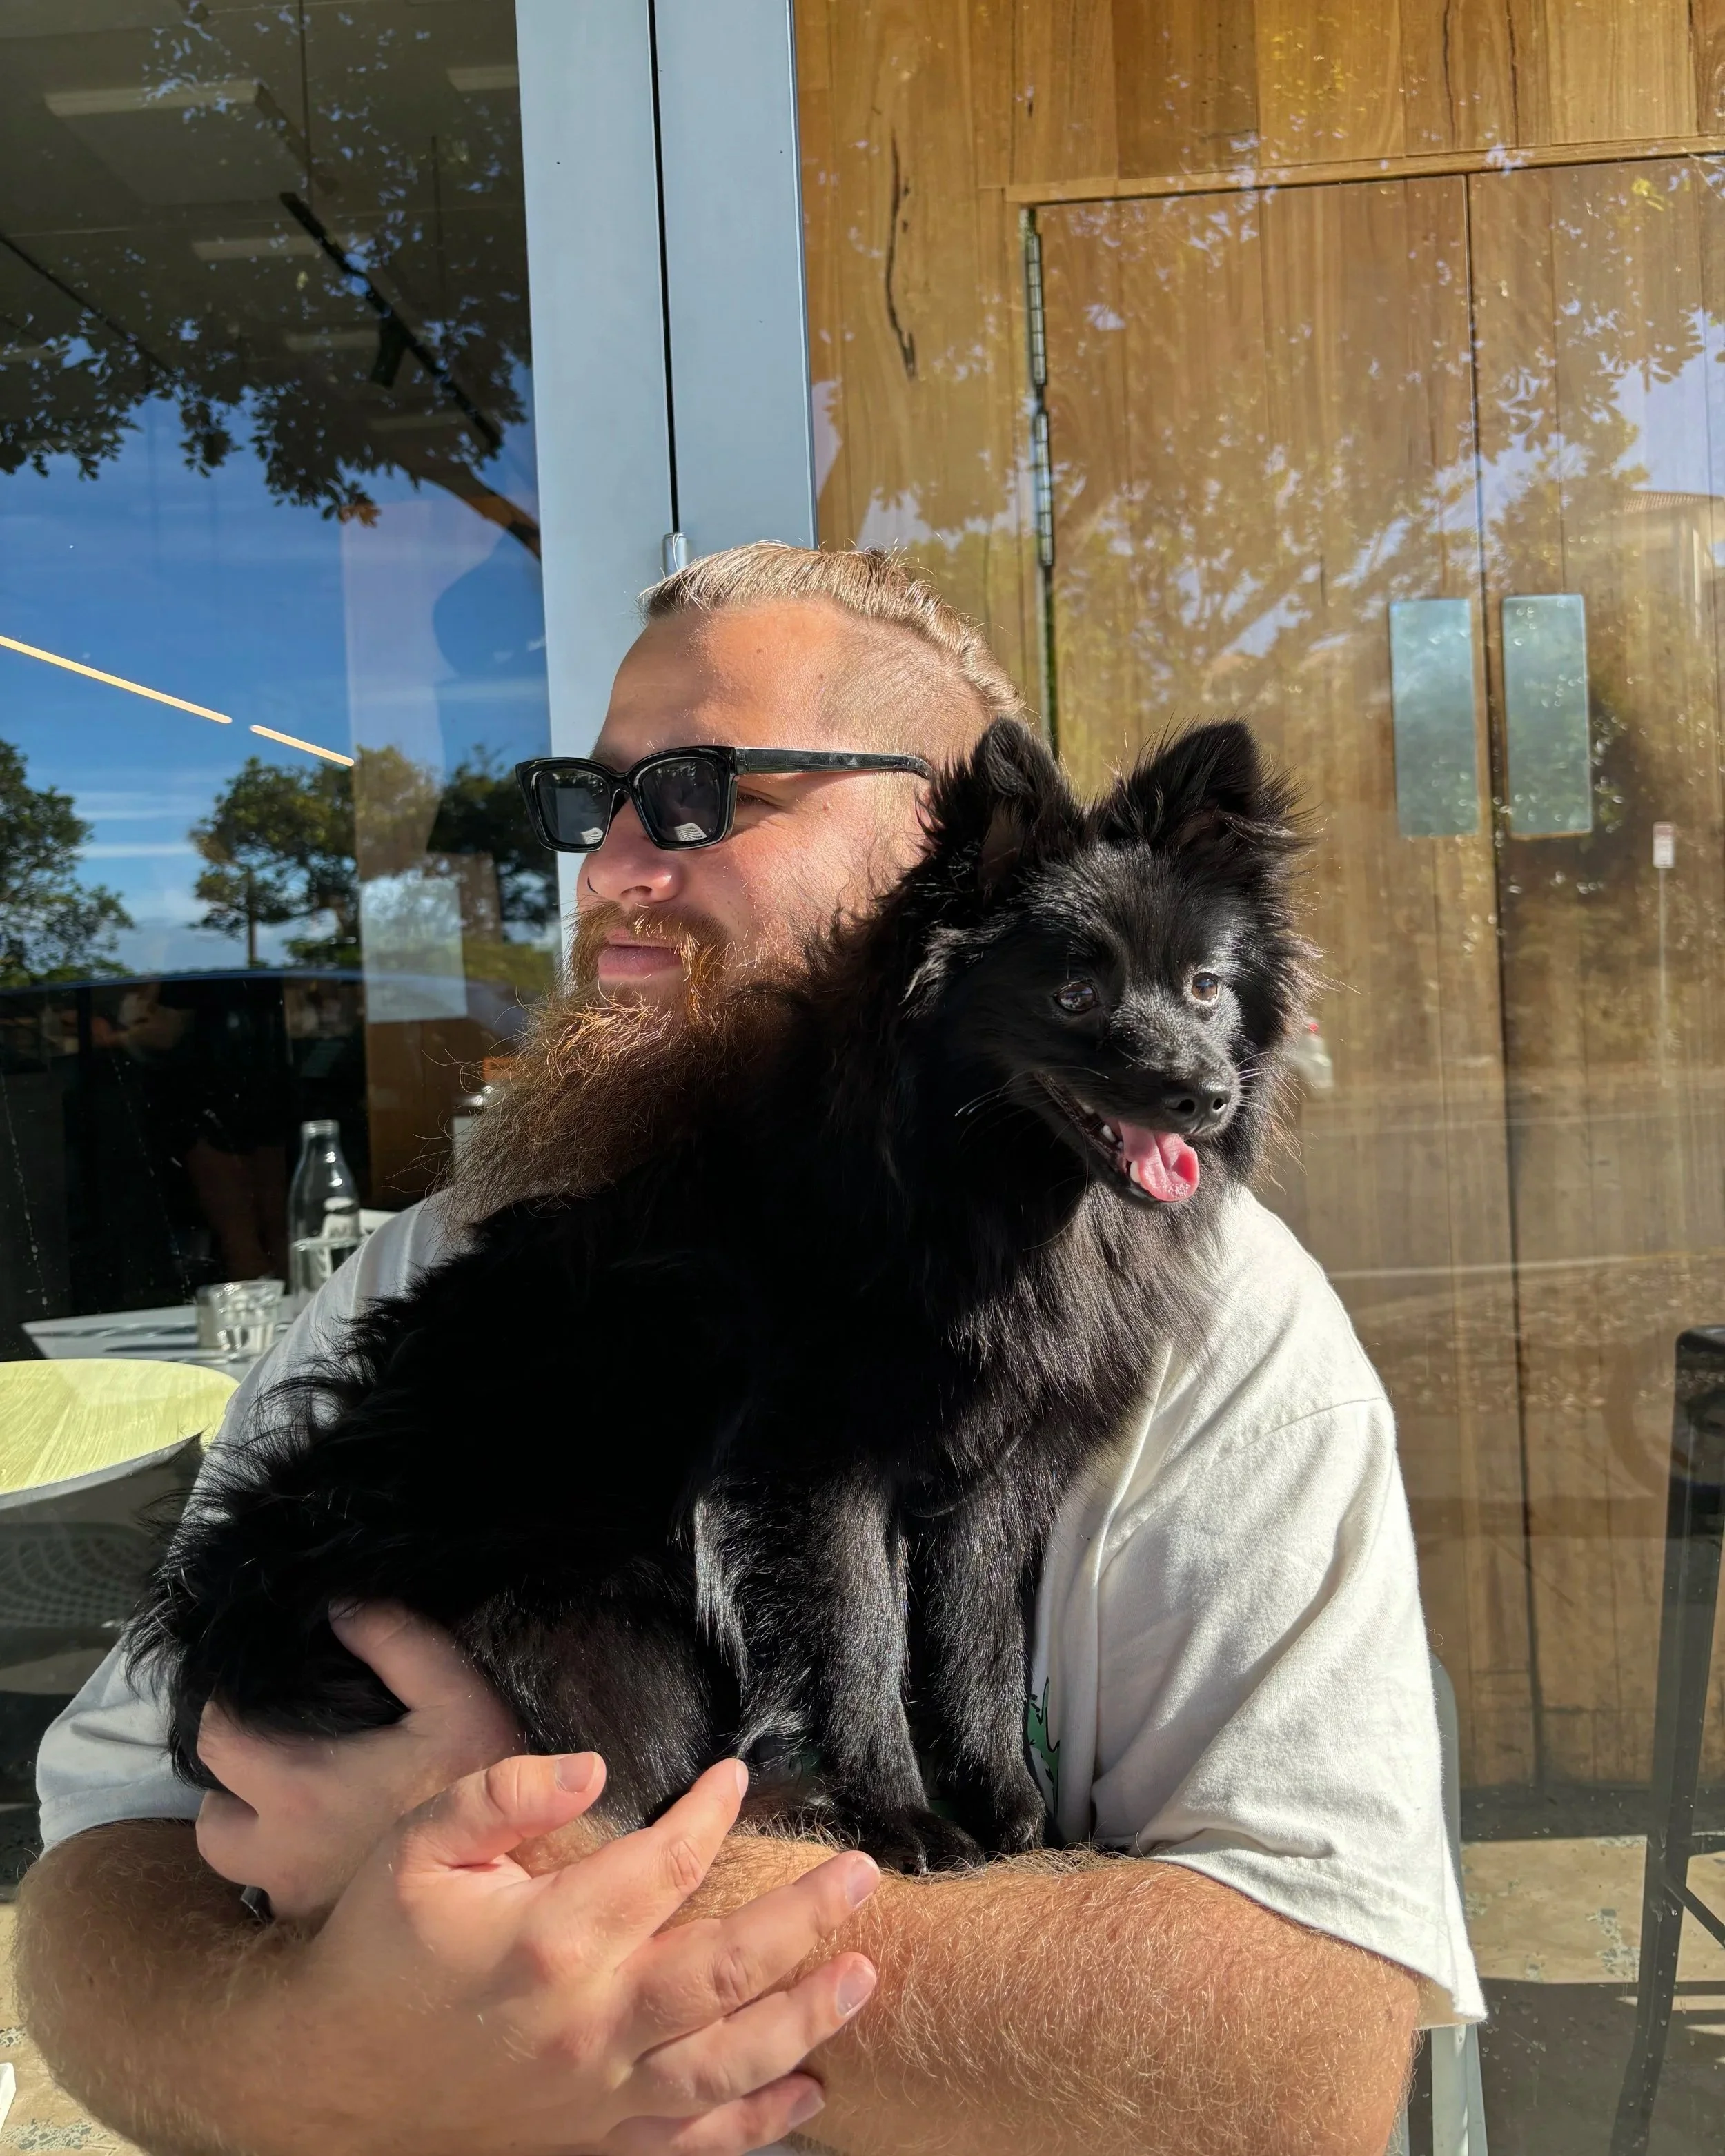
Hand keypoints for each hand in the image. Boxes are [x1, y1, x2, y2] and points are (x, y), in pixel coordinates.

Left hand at [196, 1600, 518, 1918]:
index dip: (224, 1705)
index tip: (256, 1691)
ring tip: (302, 1803)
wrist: (519, 1880)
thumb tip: (339, 1606)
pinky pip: (276, 1895)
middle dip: (231, 1780)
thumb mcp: (456, 1698)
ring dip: (253, 1830)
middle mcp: (280, 1851)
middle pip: (210, 1814)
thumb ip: (397, 1643)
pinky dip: (290, 1867)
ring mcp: (295, 1897)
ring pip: (236, 1863)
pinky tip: (335, 1846)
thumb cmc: (484, 1784)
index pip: (214, 1738)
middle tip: (277, 1751)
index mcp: (301, 1787)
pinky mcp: (315, 1929)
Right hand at [256, 1752, 878, 2155]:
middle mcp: (589, 2020)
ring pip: (728, 2063)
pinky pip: (693, 2143)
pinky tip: (807, 2092)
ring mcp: (598, 2092)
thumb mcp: (417, 1844)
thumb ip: (505, 1792)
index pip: (667, 1861)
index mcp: (553, 1936)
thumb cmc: (379, 1946)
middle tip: (863, 1874)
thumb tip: (595, 1762)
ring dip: (803, 2019)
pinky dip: (757, 2124)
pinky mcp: (594, 2140)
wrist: (329, 2077)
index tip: (736, 1776)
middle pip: (728, 1968)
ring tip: (862, 1976)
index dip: (712, 1811)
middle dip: (807, 1918)